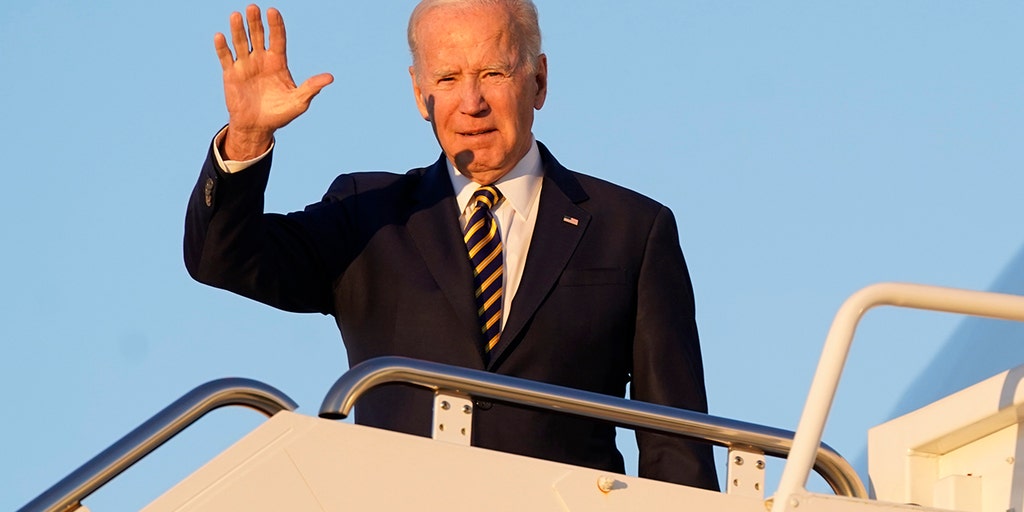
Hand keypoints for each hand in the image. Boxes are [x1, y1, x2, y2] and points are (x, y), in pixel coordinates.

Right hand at [214, 5, 333, 159]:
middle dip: (256, 22)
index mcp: (278, 62)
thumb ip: (312, 88)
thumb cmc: (280, 114)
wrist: (258, 127)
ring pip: (241, 42)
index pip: (277, 38)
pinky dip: (222, 47)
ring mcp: (245, 65)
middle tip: (253, 7)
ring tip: (236, 15)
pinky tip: (220, 36)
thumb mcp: (299, 102)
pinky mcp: (231, 74)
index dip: (276, 25)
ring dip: (238, 29)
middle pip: (258, 35)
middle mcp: (261, 59)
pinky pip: (226, 57)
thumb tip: (330, 78)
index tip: (273, 11)